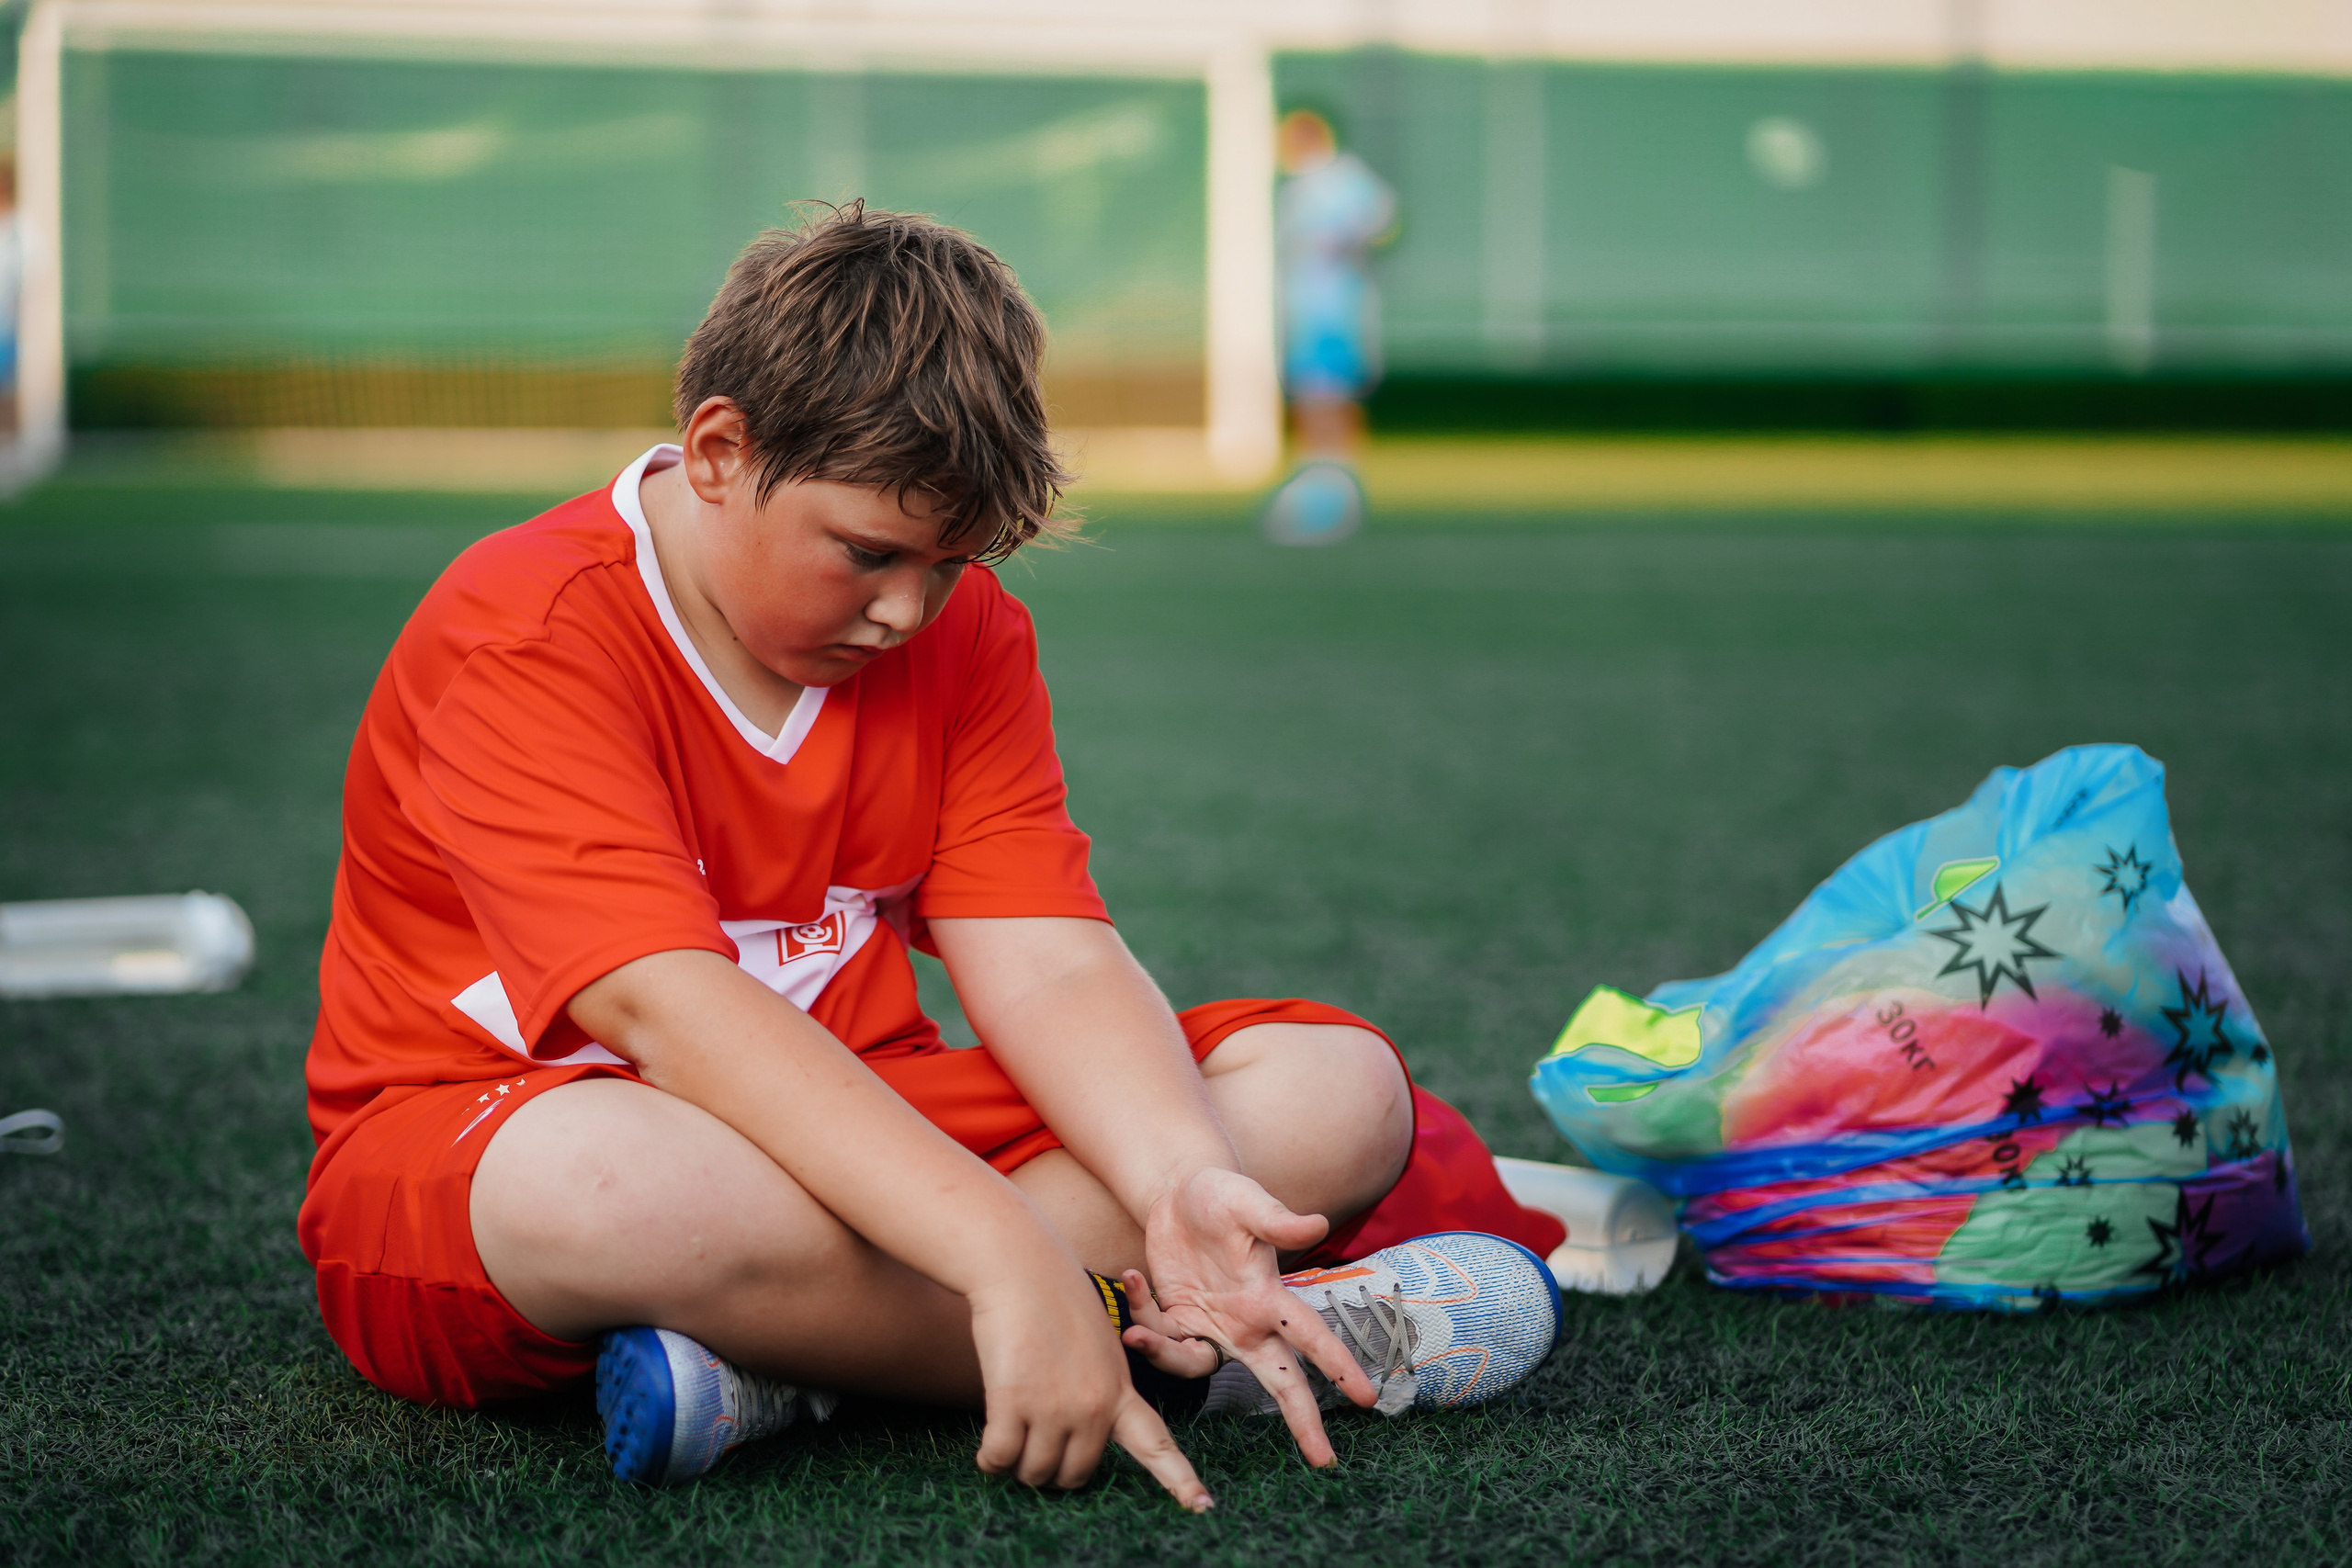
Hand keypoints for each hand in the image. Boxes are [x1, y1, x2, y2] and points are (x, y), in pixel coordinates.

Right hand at [967, 1266, 1213, 1511]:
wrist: (1021, 1266)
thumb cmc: (1053, 1298)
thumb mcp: (1097, 1344)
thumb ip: (1096, 1390)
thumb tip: (1071, 1441)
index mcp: (1120, 1390)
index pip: (1156, 1444)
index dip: (1179, 1479)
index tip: (1203, 1506)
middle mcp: (1095, 1405)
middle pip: (1075, 1474)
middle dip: (1051, 1471)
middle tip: (1032, 1447)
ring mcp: (1057, 1406)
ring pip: (1035, 1472)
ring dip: (1017, 1466)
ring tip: (1007, 1438)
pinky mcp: (1015, 1402)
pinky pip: (1000, 1458)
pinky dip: (990, 1460)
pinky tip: (986, 1452)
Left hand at [1117, 1168, 1375, 1466]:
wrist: (1178, 1191)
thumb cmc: (1222, 1194)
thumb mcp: (1247, 1201)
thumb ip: (1278, 1219)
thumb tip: (1318, 1223)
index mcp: (1269, 1297)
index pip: (1311, 1336)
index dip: (1338, 1367)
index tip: (1366, 1399)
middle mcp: (1246, 1321)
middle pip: (1280, 1379)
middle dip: (1302, 1419)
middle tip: (1323, 1460)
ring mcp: (1210, 1325)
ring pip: (1197, 1368)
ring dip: (1165, 1357)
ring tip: (1136, 1330)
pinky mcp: (1176, 1320)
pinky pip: (1159, 1339)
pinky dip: (1141, 1316)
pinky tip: (1131, 1277)